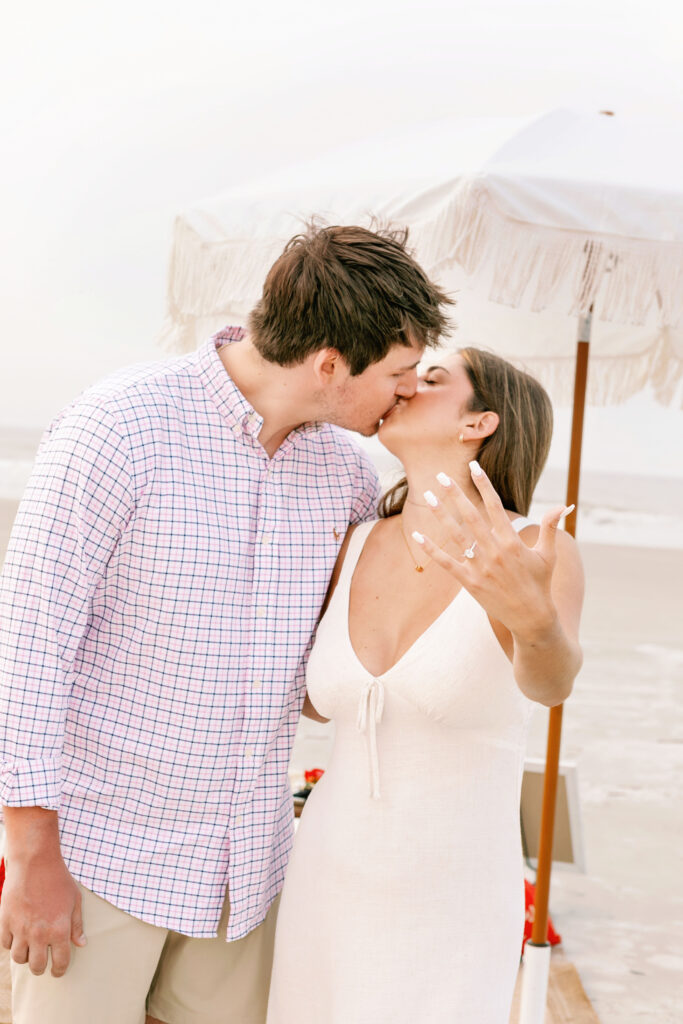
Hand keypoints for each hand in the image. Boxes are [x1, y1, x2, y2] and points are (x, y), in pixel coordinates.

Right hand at [0, 851, 85, 976]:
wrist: (35, 862)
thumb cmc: (58, 879)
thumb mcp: (75, 900)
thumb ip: (77, 925)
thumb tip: (80, 944)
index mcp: (59, 930)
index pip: (60, 962)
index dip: (60, 970)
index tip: (58, 971)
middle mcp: (39, 934)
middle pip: (36, 966)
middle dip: (41, 968)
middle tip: (42, 963)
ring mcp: (21, 929)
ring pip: (19, 958)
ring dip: (25, 957)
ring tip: (30, 949)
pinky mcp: (6, 922)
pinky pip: (6, 943)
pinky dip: (12, 943)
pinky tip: (18, 935)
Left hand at [417, 461, 572, 641]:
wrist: (532, 619)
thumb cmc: (541, 584)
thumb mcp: (549, 554)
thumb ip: (550, 528)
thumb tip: (562, 505)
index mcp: (512, 541)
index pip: (495, 506)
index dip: (484, 485)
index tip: (473, 466)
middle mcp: (495, 552)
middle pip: (471, 516)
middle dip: (455, 494)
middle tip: (440, 475)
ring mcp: (480, 567)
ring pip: (456, 535)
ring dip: (441, 515)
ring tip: (428, 496)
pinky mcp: (469, 583)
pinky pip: (446, 562)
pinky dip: (431, 549)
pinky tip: (417, 535)